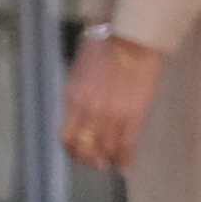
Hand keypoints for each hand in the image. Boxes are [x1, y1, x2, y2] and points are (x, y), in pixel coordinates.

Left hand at [61, 31, 161, 172]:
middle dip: (91, 159)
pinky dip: (126, 157)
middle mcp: (88, 111)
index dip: (74, 151)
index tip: (81, 155)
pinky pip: (126, 143)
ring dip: (109, 158)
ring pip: (106, 148)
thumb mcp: (80, 73)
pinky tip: (127, 163)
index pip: (67, 137)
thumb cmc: (105, 48)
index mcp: (72, 99)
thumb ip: (79, 96)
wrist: (130, 38)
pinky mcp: (133, 113)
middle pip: (85, 147)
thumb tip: (82, 112)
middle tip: (98, 163)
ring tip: (113, 162)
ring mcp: (110, 114)